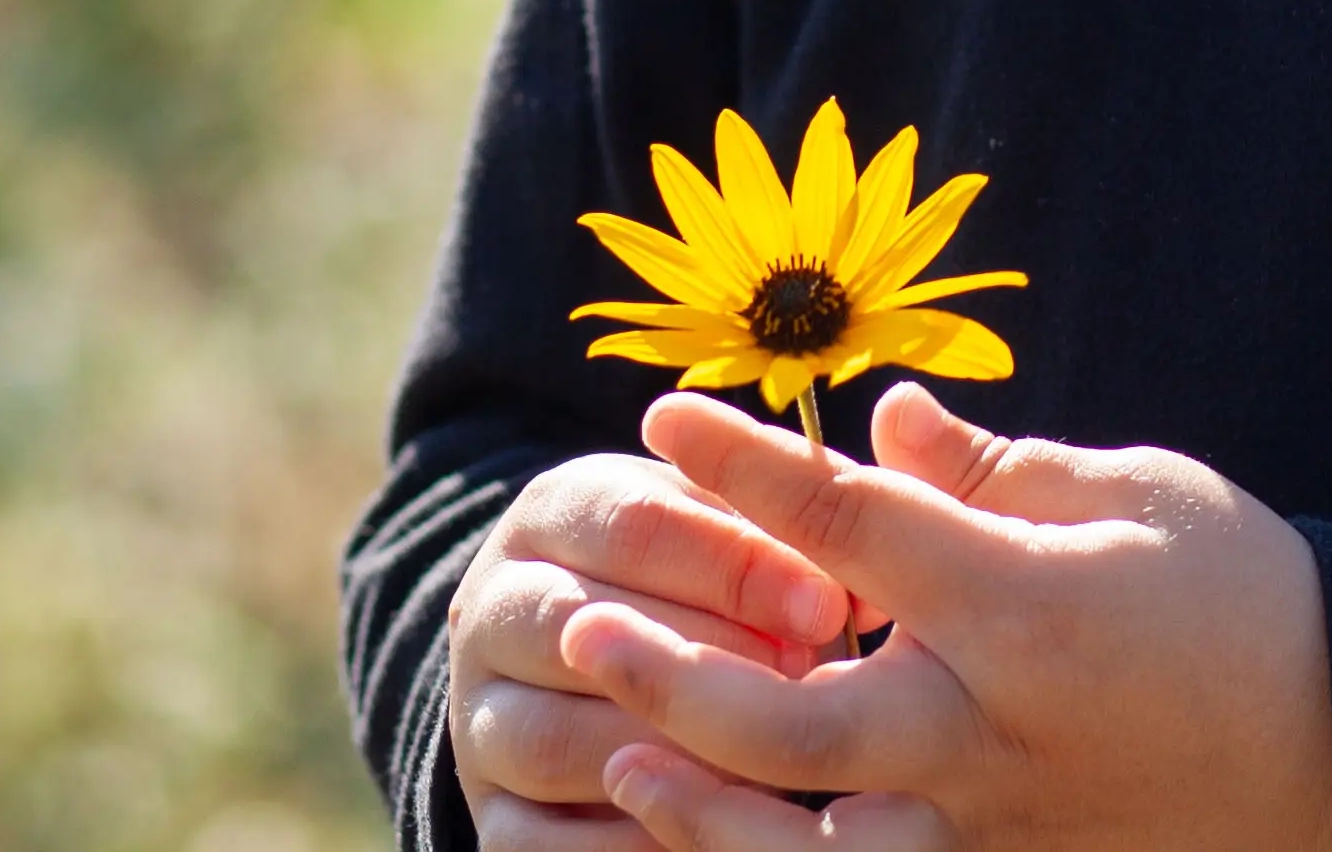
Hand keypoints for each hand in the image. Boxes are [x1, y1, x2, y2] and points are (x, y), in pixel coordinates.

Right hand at [448, 449, 856, 845]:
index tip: (826, 607)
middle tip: (804, 681)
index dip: (735, 566)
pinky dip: (624, 841)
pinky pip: (534, 845)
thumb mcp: (725, 529)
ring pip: (551, 742)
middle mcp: (490, 610)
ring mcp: (479, 719)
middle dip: (703, 659)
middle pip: (578, 629)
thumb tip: (853, 584)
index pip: (633, 524)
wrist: (598, 664)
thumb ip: (779, 533)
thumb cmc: (699, 576)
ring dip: (665, 756)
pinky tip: (709, 825)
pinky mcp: (492, 815)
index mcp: (554, 513)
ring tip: (768, 758)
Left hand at [567, 383, 1331, 851]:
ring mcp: (987, 817)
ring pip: (802, 823)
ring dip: (695, 786)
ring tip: (616, 736)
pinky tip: (709, 821)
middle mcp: (987, 721)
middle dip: (674, 662)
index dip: (750, 464)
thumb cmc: (1245, 597)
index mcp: (1023, 602)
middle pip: (787, 707)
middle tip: (583, 613)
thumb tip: (892, 423)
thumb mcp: (1139, 494)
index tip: (670, 416)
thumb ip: (1001, 468)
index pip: (850, 523)